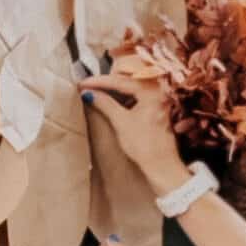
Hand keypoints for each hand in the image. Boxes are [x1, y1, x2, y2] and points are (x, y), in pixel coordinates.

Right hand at [80, 66, 183, 194]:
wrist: (161, 165)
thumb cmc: (146, 146)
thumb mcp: (121, 122)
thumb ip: (105, 104)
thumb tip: (89, 93)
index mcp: (151, 91)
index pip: (120, 81)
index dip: (99, 82)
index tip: (83, 84)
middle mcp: (158, 91)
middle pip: (127, 79)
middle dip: (107, 82)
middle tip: (88, 85)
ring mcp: (158, 98)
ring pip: (131, 86)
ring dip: (114, 89)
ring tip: (97, 92)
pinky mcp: (156, 106)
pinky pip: (137, 95)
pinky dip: (123, 96)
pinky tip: (112, 101)